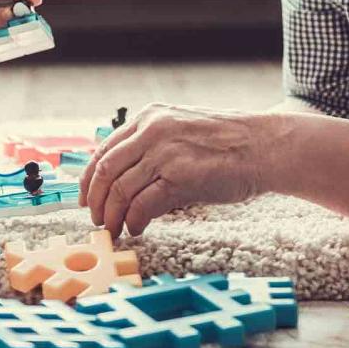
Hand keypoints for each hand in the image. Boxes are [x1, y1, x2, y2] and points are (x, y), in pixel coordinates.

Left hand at [78, 103, 270, 237]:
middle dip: (95, 201)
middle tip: (96, 221)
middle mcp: (152, 130)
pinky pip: (142, 205)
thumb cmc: (227, 143)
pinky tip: (137, 229)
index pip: (104, 150)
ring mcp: (164, 152)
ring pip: (119, 190)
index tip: (85, 199)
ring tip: (116, 230)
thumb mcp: (180, 129)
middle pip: (105, 171)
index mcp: (149, 117)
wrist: (263, 146)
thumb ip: (151, 146)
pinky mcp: (179, 176)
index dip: (88, 179)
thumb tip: (121, 181)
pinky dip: (134, 221)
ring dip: (113, 216)